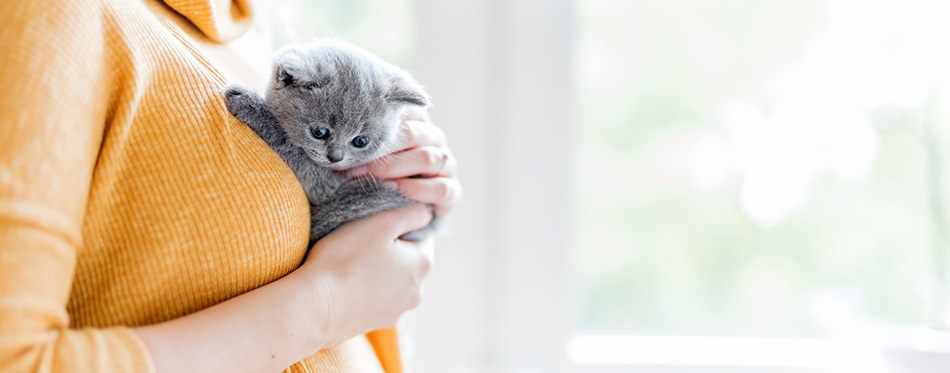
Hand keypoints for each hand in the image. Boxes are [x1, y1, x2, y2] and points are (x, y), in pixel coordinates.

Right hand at [297, 204, 433, 346]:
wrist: (315, 307)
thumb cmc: (345, 259)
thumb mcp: (381, 222)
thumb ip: (411, 214)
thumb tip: (426, 213)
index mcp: (422, 264)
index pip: (423, 235)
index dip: (401, 226)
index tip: (377, 225)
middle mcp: (417, 291)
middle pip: (410, 259)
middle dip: (392, 249)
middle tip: (362, 242)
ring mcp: (398, 310)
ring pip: (395, 280)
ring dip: (380, 270)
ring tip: (353, 263)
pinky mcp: (378, 322)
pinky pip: (379, 298)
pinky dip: (368, 289)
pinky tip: (348, 283)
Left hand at [343, 107, 461, 216]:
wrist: (397, 217)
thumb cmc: (375, 177)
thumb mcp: (365, 154)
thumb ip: (357, 138)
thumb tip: (326, 125)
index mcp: (416, 122)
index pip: (404, 109)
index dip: (377, 119)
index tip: (349, 132)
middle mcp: (434, 140)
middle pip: (414, 133)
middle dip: (381, 148)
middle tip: (353, 161)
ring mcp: (446, 165)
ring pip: (428, 158)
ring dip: (396, 168)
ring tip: (370, 178)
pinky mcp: (452, 192)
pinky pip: (440, 188)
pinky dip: (416, 190)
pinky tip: (395, 192)